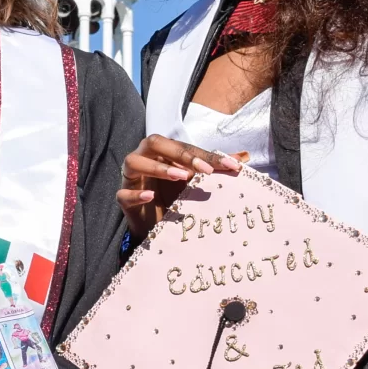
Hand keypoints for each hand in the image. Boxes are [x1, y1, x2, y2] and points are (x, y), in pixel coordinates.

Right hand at [118, 136, 245, 238]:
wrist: (157, 225)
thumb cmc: (175, 197)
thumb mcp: (197, 182)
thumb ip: (216, 168)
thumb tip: (245, 156)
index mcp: (163, 152)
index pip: (184, 146)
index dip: (207, 155)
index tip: (231, 166)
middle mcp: (144, 157)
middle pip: (155, 143)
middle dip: (181, 154)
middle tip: (205, 170)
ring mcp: (131, 177)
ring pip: (135, 161)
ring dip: (158, 168)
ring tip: (182, 177)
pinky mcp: (122, 198)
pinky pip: (124, 193)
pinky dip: (137, 194)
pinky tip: (151, 197)